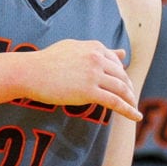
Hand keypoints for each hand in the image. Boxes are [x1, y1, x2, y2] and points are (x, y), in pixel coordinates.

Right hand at [23, 41, 138, 120]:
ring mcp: (94, 74)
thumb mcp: (75, 49)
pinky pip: (115, 102)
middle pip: (121, 76)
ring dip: (130, 100)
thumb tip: (122, 53)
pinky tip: (136, 117)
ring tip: (134, 108)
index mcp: (94, 47)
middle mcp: (97, 58)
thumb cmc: (47, 61)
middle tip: (131, 98)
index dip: (121, 75)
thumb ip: (99, 51)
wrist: (30, 72)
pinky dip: (128, 110)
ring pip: (121, 89)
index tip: (123, 85)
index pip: (116, 63)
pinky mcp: (89, 91)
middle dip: (128, 88)